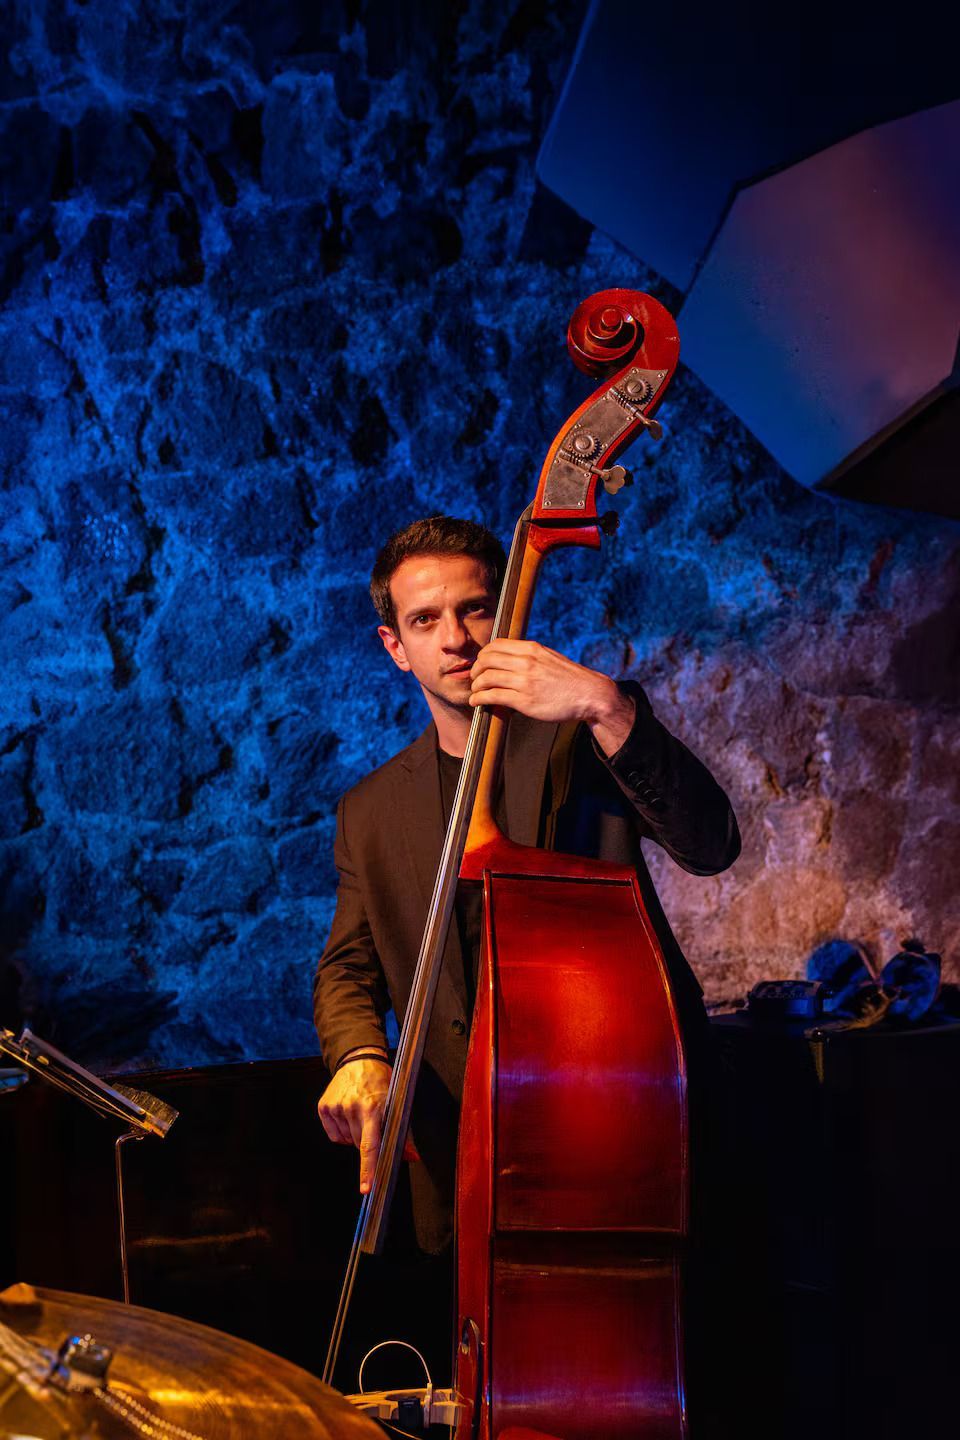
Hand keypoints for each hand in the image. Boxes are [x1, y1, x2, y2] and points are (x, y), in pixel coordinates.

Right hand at [317, 1057, 391, 1193]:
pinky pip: (333, 1135)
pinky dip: (341, 1131)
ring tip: (359, 1114)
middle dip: (366, 1141)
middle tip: (371, 1122)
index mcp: (373, 1108)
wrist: (359, 1060)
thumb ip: (402, 1134)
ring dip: (353, 1135)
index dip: (369, 1169)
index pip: (370, 1146)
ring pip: (345, 1141)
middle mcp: (352, 1107)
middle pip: (358, 1145)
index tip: (366, 1187)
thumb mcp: (395, 1104)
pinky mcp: (324, 1107)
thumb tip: (411, 1157)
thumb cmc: (380, 1083)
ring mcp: (336, 1107)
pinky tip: (347, 1115)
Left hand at [469, 639, 635, 755]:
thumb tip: (510, 658)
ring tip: (476, 692)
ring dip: (476, 686)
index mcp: (531, 649)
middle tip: (475, 678)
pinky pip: (492, 696)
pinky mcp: (524, 700)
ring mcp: (524, 681)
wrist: (590, 694)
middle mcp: (526, 662)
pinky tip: (477, 702)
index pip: (495, 645)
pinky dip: (479, 698)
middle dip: (476, 669)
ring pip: (486, 678)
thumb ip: (529, 656)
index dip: (483, 655)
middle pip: (487, 660)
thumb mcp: (549, 657)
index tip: (481, 664)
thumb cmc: (569, 679)